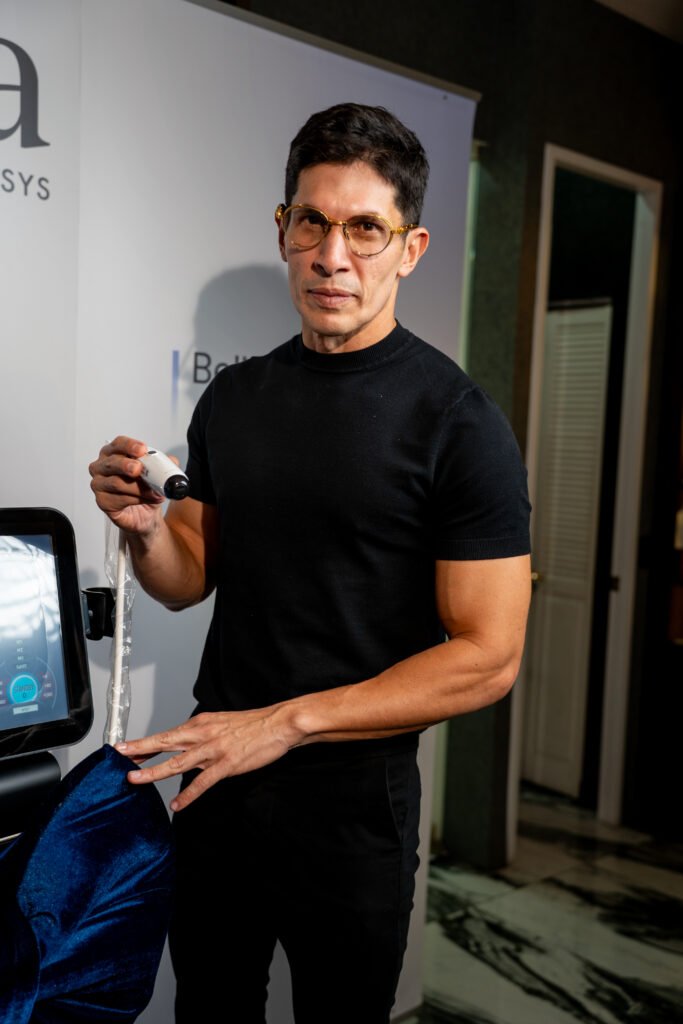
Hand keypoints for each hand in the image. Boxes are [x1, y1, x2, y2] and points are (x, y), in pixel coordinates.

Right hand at [89, 435, 165, 533]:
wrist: (146, 513)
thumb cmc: (146, 489)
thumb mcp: (158, 474)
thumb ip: (164, 465)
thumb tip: (172, 461)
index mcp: (114, 453)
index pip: (118, 444)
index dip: (129, 445)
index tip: (142, 449)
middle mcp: (102, 467)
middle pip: (112, 462)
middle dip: (127, 465)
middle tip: (139, 469)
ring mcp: (99, 484)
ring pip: (116, 483)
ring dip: (138, 487)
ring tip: (154, 492)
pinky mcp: (102, 501)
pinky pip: (118, 499)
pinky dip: (136, 499)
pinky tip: (147, 500)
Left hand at [116, 707, 298, 810]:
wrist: (280, 723)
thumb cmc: (254, 725)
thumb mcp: (222, 724)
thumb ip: (203, 737)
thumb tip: (187, 749)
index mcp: (201, 723)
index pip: (168, 734)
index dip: (145, 742)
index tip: (125, 747)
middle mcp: (203, 734)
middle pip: (165, 742)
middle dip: (139, 749)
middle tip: (118, 754)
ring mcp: (214, 749)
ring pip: (177, 761)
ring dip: (154, 771)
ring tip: (135, 779)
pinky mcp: (227, 764)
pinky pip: (203, 781)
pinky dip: (188, 794)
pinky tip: (178, 804)